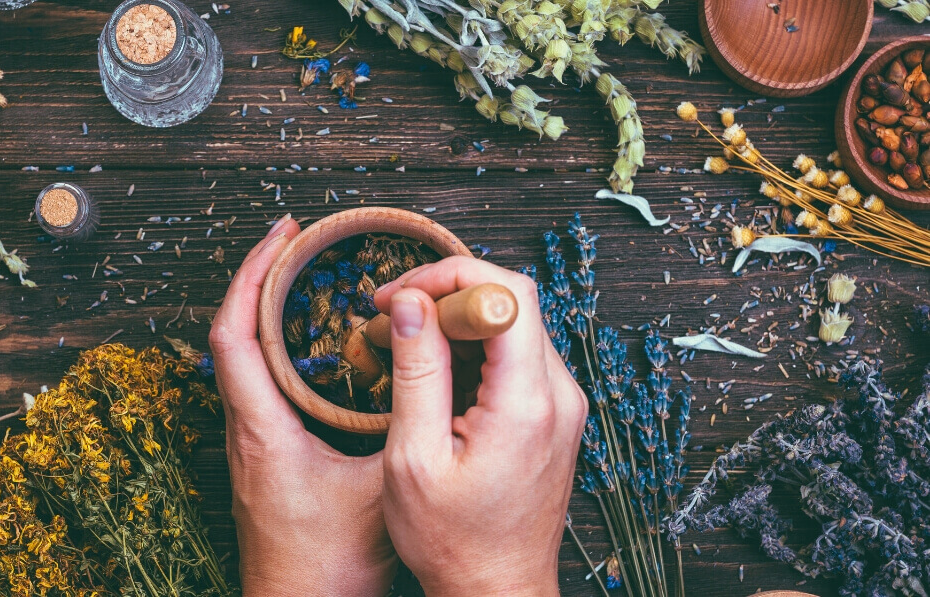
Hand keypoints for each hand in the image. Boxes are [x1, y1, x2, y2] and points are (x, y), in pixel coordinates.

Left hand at [209, 215, 397, 596]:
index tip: (283, 236)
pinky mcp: (262, 459)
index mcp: (263, 429)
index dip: (253, 275)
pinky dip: (276, 347)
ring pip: (240, 359)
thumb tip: (431, 372)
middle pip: (230, 334)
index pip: (235, 333)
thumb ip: (403, 429)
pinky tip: (310, 344)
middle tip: (295, 241)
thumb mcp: (381, 487)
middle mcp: (246, 431)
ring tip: (301, 277)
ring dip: (264, 311)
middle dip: (258, 278)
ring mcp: (250, 445)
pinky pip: (256, 383)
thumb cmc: (329, 565)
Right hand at [374, 256, 587, 596]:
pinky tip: (434, 368)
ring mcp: (562, 404)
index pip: (505, 292)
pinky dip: (473, 345)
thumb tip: (408, 302)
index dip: (448, 276)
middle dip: (447, 290)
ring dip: (457, 318)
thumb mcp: (414, 456)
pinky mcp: (552, 413)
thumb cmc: (453, 540)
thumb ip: (416, 370)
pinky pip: (516, 352)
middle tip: (391, 311)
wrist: (496, 590)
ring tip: (404, 339)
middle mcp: (559, 395)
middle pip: (512, 299)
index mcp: (527, 402)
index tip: (398, 295)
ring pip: (514, 321)